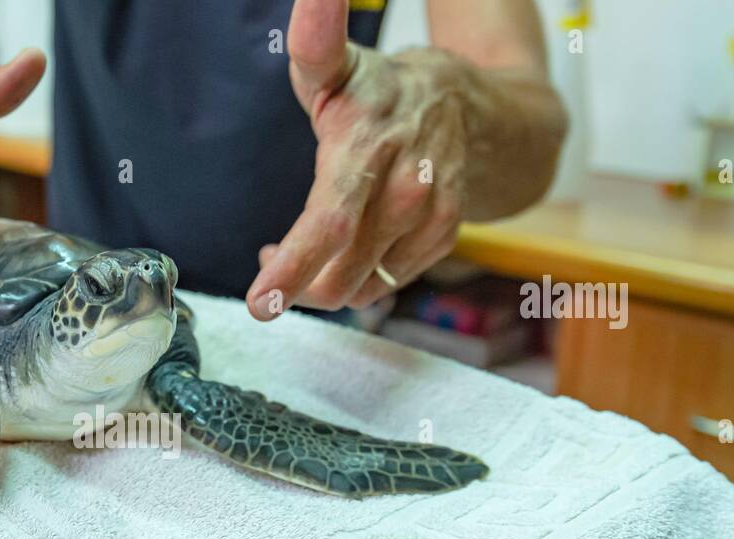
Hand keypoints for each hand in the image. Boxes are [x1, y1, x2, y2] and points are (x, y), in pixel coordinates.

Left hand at [247, 0, 470, 319]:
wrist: (473, 107)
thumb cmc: (384, 90)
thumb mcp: (340, 67)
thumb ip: (315, 41)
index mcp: (366, 148)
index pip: (329, 221)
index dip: (292, 268)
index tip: (260, 302)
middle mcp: (404, 190)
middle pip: (338, 273)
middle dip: (294, 286)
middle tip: (268, 268)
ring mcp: (428, 219)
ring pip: (356, 288)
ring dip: (319, 283)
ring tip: (303, 250)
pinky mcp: (443, 239)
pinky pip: (382, 285)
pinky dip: (353, 281)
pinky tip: (344, 249)